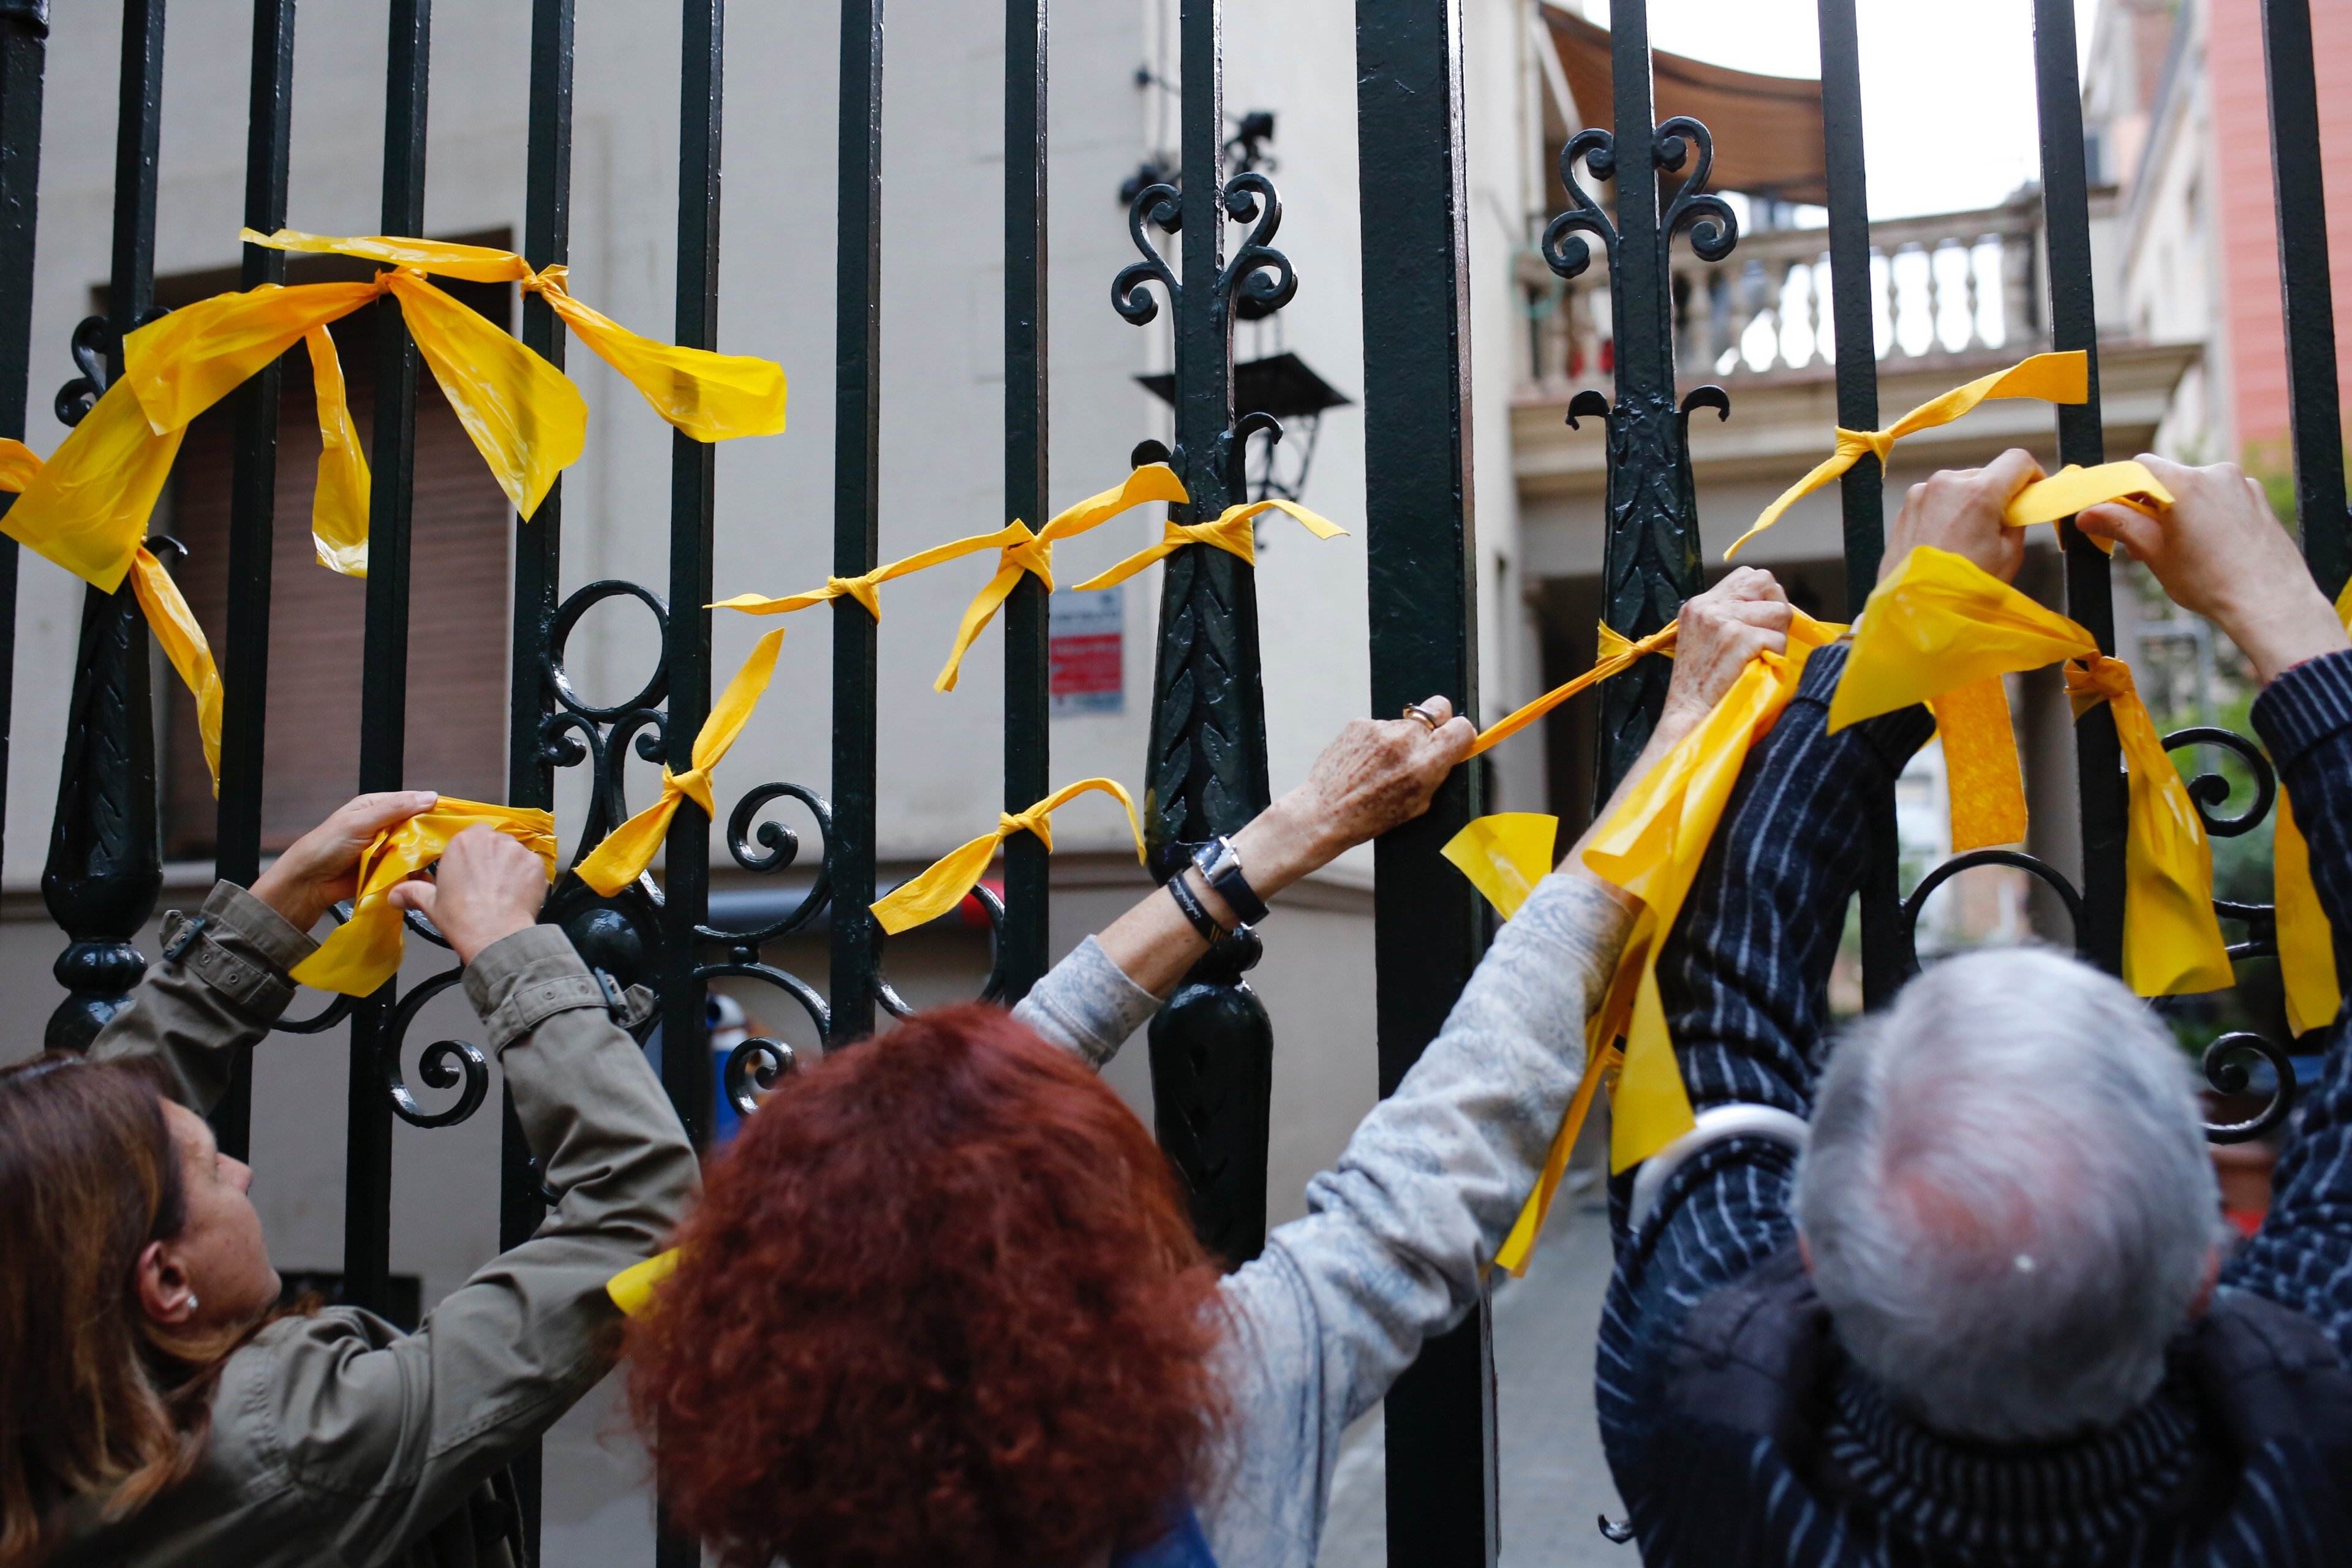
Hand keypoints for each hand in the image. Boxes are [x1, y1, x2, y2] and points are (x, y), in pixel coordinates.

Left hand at [251, 790, 438, 931]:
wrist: (307, 884)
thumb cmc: (326, 846)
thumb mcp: (361, 822)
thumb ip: (395, 809)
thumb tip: (431, 796)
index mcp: (376, 807)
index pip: (413, 802)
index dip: (434, 808)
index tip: (456, 817)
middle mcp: (383, 826)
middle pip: (418, 827)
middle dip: (430, 836)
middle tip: (448, 844)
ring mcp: (385, 849)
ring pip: (415, 850)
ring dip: (423, 857)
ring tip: (438, 863)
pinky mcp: (386, 871)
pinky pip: (407, 870)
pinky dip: (414, 874)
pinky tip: (424, 878)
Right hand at [387, 827, 547, 965]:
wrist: (495, 935)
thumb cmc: (461, 918)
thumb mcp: (431, 904)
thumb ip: (412, 892)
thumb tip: (394, 895)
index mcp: (462, 843)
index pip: (470, 835)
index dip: (472, 852)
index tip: (470, 868)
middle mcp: (491, 840)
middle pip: (493, 841)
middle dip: (491, 856)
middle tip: (486, 880)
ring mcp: (516, 850)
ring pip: (513, 851)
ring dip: (509, 864)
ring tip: (504, 888)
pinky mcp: (536, 864)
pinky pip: (531, 864)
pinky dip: (527, 876)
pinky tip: (519, 893)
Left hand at [1224, 697, 1475, 904]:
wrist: (1325, 812)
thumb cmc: (1370, 816)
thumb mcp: (1417, 803)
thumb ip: (1435, 772)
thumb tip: (1448, 751)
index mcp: (1425, 763)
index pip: (1462, 727)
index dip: (1461, 734)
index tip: (1455, 741)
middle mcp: (1405, 740)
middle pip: (1437, 710)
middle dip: (1435, 725)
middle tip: (1423, 744)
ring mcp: (1380, 728)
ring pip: (1406, 722)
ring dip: (1401, 738)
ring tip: (1380, 766)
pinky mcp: (1359, 723)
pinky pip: (1380, 726)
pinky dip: (1377, 741)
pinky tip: (1364, 762)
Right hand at [1658, 568, 1792, 737]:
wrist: (1690, 715)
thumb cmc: (1703, 686)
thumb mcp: (1705, 640)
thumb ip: (1729, 617)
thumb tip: (1772, 606)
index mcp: (1699, 604)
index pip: (1748, 577)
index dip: (1764, 597)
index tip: (1761, 624)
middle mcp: (1707, 605)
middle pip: (1766, 583)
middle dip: (1775, 610)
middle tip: (1765, 640)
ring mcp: (1721, 619)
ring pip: (1779, 612)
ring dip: (1777, 637)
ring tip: (1758, 658)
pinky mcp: (1737, 637)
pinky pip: (1778, 639)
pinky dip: (1775, 657)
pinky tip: (1756, 669)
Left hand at [1881, 448, 2042, 585]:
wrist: (1913, 610)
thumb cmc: (1963, 588)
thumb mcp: (2008, 555)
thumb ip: (2017, 521)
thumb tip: (2016, 507)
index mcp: (1977, 491)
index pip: (2017, 460)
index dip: (2032, 473)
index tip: (2034, 491)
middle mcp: (1946, 483)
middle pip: (1985, 473)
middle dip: (1998, 492)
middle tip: (2001, 522)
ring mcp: (1921, 493)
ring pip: (1959, 485)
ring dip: (1970, 501)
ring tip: (1970, 535)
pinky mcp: (1905, 507)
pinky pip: (1936, 499)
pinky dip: (1947, 511)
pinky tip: (1947, 539)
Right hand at [2078, 454, 2348, 682]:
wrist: (2271, 602)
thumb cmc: (2212, 582)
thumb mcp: (2154, 554)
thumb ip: (2119, 525)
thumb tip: (2087, 513)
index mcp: (2185, 483)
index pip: (2139, 467)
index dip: (2121, 489)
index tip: (2112, 514)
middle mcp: (2216, 474)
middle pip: (2169, 477)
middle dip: (2152, 504)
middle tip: (2146, 541)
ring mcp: (2242, 484)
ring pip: (2196, 489)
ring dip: (2181, 509)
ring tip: (2184, 549)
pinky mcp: (2258, 499)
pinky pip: (2221, 497)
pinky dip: (2208, 514)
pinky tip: (2211, 547)